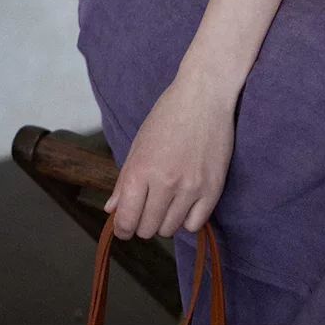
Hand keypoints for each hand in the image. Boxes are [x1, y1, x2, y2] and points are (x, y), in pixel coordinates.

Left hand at [103, 70, 236, 240]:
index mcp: (141, 169)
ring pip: (170, 229)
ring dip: (164, 221)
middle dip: (142, 223)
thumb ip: (124, 180)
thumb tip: (112, 209)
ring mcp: (190, 188)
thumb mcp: (139, 143)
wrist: (205, 95)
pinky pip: (194, 225)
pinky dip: (187, 219)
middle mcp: (164, 182)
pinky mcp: (213, 189)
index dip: (122, 228)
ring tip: (167, 201)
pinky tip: (185, 202)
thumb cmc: (168, 115)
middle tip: (146, 208)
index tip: (124, 227)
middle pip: (147, 229)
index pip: (126, 219)